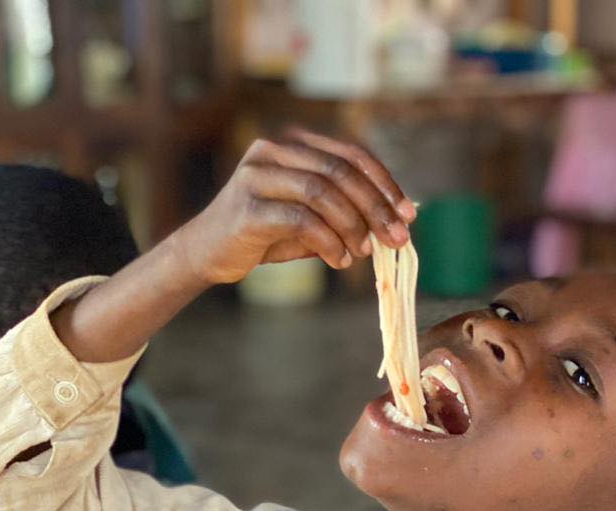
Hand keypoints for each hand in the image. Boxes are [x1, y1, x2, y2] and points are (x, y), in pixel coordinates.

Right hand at [172, 128, 417, 284]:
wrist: (206, 253)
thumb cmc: (262, 235)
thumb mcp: (309, 217)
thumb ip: (343, 211)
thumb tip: (393, 219)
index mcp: (292, 145)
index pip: (350, 154)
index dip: (384, 182)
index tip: (409, 213)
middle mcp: (272, 151)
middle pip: (340, 171)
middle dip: (376, 207)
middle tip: (397, 237)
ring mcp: (256, 176)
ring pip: (322, 192)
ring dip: (353, 226)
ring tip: (365, 252)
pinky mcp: (248, 208)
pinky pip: (301, 220)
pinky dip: (329, 242)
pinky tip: (339, 260)